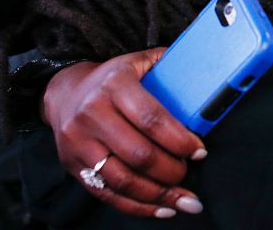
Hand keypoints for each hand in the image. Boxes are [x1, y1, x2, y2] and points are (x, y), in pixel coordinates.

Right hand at [43, 49, 206, 217]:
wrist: (65, 93)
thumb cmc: (113, 79)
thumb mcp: (138, 62)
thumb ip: (168, 66)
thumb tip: (207, 78)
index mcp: (115, 84)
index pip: (152, 118)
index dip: (179, 140)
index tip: (199, 152)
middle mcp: (93, 113)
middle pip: (139, 154)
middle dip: (171, 170)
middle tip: (188, 172)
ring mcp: (79, 142)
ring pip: (123, 180)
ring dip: (159, 195)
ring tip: (184, 201)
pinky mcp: (73, 166)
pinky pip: (107, 194)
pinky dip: (137, 207)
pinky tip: (162, 209)